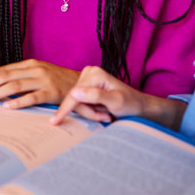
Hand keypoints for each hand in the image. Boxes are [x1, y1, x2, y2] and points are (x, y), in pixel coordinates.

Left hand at [0, 59, 78, 108]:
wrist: (83, 84)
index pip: (5, 69)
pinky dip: (18, 102)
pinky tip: (7, 107)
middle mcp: (36, 69)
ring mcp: (44, 80)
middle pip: (6, 75)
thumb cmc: (59, 81)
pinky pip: (31, 97)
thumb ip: (24, 76)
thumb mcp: (40, 73)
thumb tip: (2, 84)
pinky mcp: (52, 92)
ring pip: (15, 85)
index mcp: (31, 63)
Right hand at [50, 66, 183, 128]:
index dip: (65, 109)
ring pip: (77, 102)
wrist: (140, 106)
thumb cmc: (131, 104)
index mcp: (94, 74)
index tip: (54, 121)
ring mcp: (87, 79)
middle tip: (106, 116)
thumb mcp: (115, 102)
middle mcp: (89, 72)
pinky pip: (81, 102)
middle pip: (75, 99)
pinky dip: (91, 110)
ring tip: (106, 113)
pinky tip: (103, 110)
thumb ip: (95, 96)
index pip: (75, 95)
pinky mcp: (87, 86)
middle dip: (89, 112)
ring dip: (91, 112)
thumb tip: (74, 93)